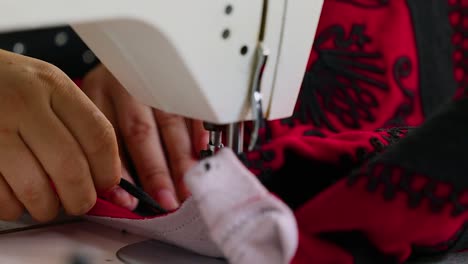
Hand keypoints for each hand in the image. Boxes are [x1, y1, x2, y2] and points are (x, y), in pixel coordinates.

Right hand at [0, 50, 119, 221]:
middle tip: (80, 203)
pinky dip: (13, 208)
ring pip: (35, 188)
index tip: (106, 183)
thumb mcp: (47, 85)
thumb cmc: (9, 86)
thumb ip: (76, 121)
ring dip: (47, 208)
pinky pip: (1, 196)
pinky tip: (17, 200)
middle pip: (70, 166)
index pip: (98, 135)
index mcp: (54, 85)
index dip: (108, 169)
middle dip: (81, 197)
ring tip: (48, 206)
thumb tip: (104, 173)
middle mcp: (24, 103)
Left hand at [81, 64, 207, 210]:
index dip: (122, 175)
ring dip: (181, 157)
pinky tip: (203, 148)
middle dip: (157, 170)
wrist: (130, 48)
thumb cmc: (115, 95)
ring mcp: (154, 78)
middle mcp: (124, 84)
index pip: (109, 140)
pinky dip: (199, 128)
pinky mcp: (178, 76)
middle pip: (141, 131)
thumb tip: (126, 198)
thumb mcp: (101, 117)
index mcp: (96, 94)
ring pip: (169, 121)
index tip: (133, 202)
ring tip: (188, 184)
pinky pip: (190, 103)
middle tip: (169, 199)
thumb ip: (113, 156)